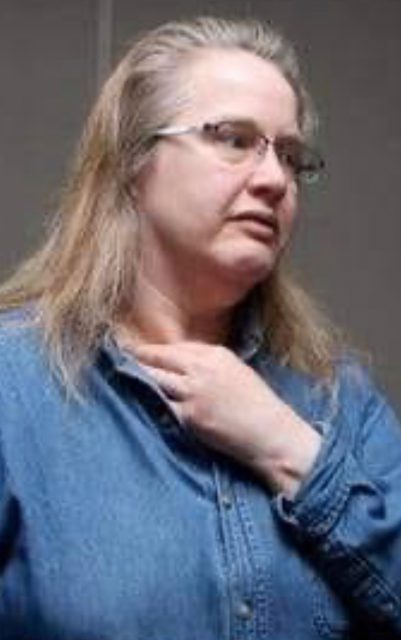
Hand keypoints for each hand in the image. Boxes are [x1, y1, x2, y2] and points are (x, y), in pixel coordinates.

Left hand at [135, 342, 320, 495]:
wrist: (272, 434)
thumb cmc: (259, 405)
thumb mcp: (236, 372)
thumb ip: (209, 365)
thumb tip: (181, 366)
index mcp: (216, 354)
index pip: (174, 348)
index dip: (152, 349)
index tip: (134, 349)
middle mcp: (202, 368)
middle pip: (159, 358)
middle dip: (137, 357)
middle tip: (116, 355)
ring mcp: (194, 392)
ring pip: (154, 378)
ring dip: (135, 376)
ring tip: (117, 374)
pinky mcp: (190, 416)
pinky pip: (161, 406)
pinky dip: (147, 401)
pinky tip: (134, 399)